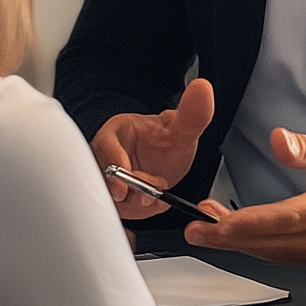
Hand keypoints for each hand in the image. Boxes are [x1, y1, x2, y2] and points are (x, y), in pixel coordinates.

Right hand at [91, 78, 213, 218]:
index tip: (124, 186)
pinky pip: (115, 214)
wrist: (161, 159)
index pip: (105, 148)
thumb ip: (192, 115)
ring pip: (108, 199)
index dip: (115, 169)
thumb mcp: (180, 130)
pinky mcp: (110, 201)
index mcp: (114, 133)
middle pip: (103, 179)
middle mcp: (103, 157)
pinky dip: (132, 217)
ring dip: (133, 207)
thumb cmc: (163, 142)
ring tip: (154, 199)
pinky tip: (148, 209)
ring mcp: (104, 180)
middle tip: (150, 197)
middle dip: (128, 194)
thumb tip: (202, 88)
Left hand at [184, 128, 305, 264]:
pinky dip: (256, 247)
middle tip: (197, 229)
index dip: (249, 224)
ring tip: (207, 228)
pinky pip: (282, 257)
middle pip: (273, 243)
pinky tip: (235, 236)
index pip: (286, 219)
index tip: (218, 224)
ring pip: (274, 254)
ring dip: (238, 243)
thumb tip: (279, 140)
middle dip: (230, 237)